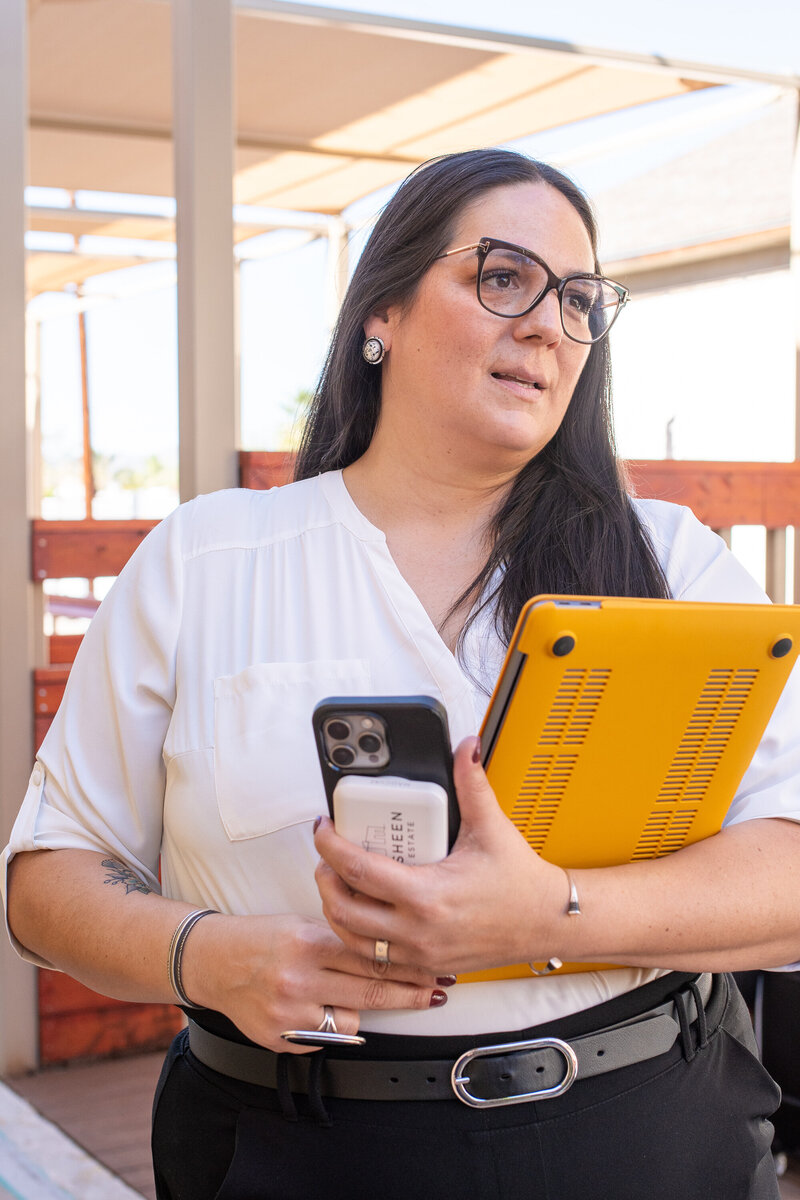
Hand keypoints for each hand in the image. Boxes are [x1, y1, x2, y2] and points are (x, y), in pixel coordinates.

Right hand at [180, 911, 447, 1053]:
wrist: (213, 961)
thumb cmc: (264, 938)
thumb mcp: (304, 925)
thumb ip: (342, 944)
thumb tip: (389, 955)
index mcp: (309, 943)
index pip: (372, 958)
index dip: (409, 966)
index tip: (434, 969)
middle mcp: (300, 979)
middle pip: (372, 993)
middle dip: (411, 994)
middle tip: (438, 993)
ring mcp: (289, 1014)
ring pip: (351, 1020)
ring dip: (361, 1009)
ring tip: (350, 993)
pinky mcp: (280, 1039)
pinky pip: (324, 1038)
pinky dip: (328, 1024)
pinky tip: (315, 1007)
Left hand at [314, 737, 566, 974]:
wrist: (548, 922)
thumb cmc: (521, 882)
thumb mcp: (492, 828)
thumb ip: (472, 784)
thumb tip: (465, 748)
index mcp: (427, 895)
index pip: (359, 870)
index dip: (331, 846)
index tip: (325, 828)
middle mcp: (417, 930)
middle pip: (343, 909)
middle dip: (325, 879)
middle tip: (327, 856)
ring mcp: (419, 953)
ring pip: (353, 939)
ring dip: (336, 910)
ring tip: (339, 883)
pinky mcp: (425, 965)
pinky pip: (375, 958)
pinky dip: (358, 936)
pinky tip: (362, 914)